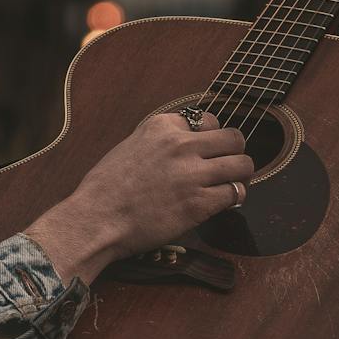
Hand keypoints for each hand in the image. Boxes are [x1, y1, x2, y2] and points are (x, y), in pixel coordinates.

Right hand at [27, 108, 255, 278]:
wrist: (96, 219)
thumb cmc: (106, 188)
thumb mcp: (131, 145)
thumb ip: (161, 140)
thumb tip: (187, 144)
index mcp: (162, 126)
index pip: (209, 119)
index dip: (212, 137)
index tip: (208, 151)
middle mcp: (181, 145)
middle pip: (234, 138)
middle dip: (235, 153)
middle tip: (229, 167)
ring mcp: (192, 174)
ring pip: (242, 165)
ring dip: (241, 176)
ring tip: (232, 184)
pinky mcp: (198, 203)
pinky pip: (235, 194)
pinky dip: (235, 198)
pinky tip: (225, 203)